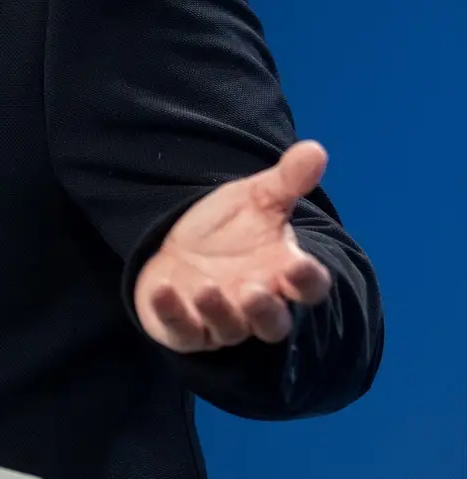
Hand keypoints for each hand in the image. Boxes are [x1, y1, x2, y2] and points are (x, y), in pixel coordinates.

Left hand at [134, 140, 333, 353]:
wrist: (179, 247)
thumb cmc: (227, 228)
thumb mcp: (255, 199)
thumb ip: (287, 181)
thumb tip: (315, 148)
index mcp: (282, 274)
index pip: (308, 286)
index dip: (306, 280)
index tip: (298, 264)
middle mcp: (256, 305)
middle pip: (273, 323)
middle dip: (265, 310)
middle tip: (252, 290)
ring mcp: (221, 321)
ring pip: (229, 329)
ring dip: (219, 311)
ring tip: (206, 287)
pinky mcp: (185, 330)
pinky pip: (181, 330)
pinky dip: (172, 312)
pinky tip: (161, 288)